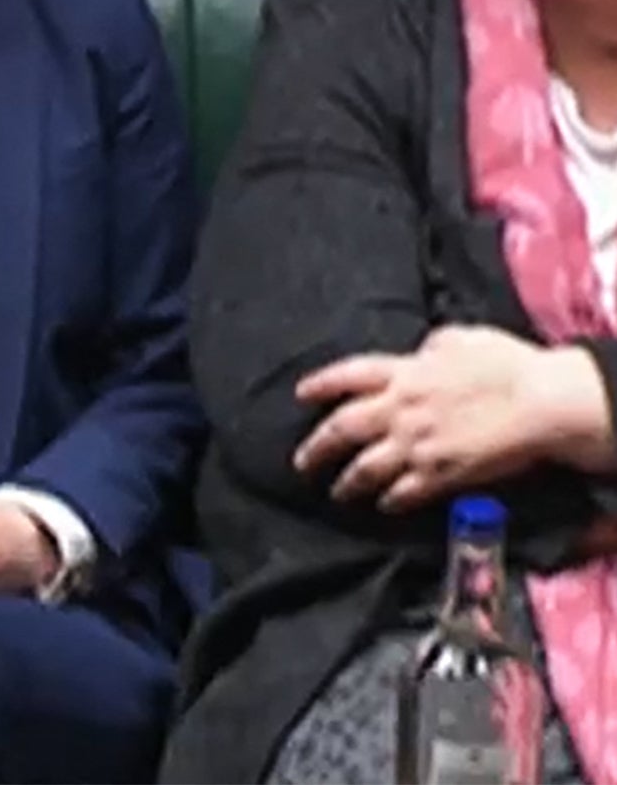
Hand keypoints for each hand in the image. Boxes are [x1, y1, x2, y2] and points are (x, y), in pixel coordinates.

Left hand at [294, 324, 592, 511]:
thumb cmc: (507, 364)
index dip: (321, 384)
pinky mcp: (442, 474)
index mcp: (404, 372)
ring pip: (366, 468)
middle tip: (301, 462)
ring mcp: (418, 445)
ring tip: (337, 492)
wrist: (542, 403)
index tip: (301, 395)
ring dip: (347, 482)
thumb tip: (421, 354)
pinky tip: (383, 504)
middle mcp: (400, 409)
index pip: (347, 376)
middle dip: (317, 447)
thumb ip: (430, 348)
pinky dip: (390, 499)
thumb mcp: (459, 339)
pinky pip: (406, 492)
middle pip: (344, 428)